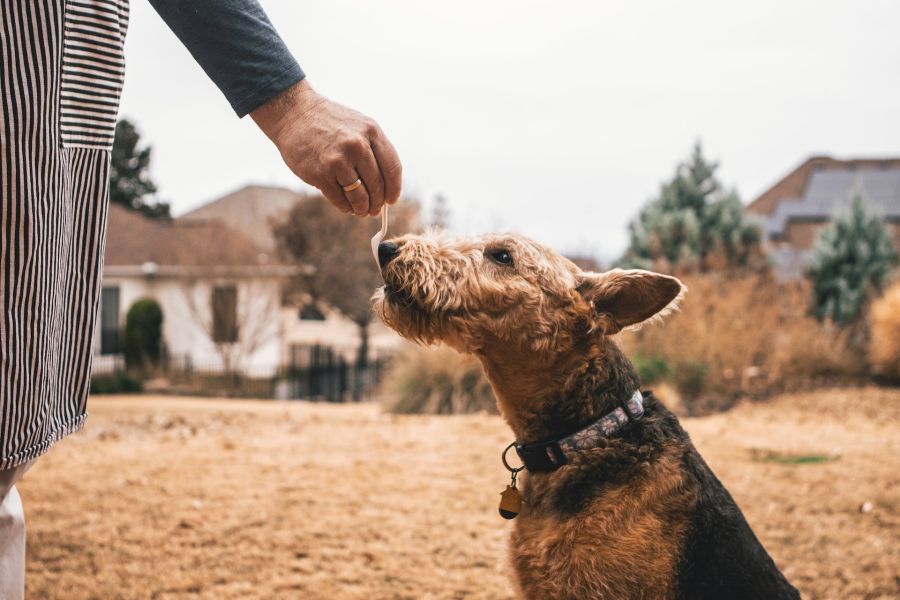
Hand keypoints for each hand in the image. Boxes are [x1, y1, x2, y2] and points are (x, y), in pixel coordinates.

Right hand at [251, 79, 401, 215]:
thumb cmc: (329, 123)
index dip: (394, 188)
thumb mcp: (358, 126)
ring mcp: (338, 160)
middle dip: (377, 203)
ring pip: (359, 196)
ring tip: (361, 210)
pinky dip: (345, 207)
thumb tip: (385, 186)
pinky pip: (340, 199)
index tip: (391, 200)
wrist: (294, 114)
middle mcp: (357, 146)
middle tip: (374, 210)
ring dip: (362, 208)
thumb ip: (373, 150)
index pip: (392, 168)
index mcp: (371, 131)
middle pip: (377, 185)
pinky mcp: (321, 173)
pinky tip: (346, 206)